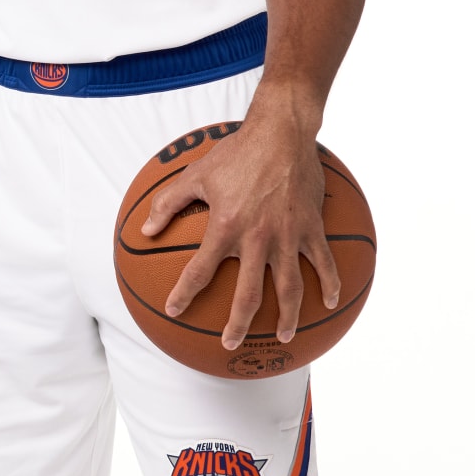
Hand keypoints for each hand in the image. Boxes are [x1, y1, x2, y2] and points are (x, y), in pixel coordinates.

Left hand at [143, 89, 339, 348]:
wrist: (282, 132)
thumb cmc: (236, 152)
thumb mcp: (195, 174)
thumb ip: (168, 203)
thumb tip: (144, 229)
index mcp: (225, 227)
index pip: (200, 271)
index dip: (185, 294)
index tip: (174, 311)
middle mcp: (257, 238)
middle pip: (248, 294)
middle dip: (238, 324)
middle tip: (230, 343)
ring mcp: (288, 236)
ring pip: (289, 288)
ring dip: (287, 316)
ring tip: (284, 336)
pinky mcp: (312, 228)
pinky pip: (323, 263)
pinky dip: (328, 284)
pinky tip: (329, 302)